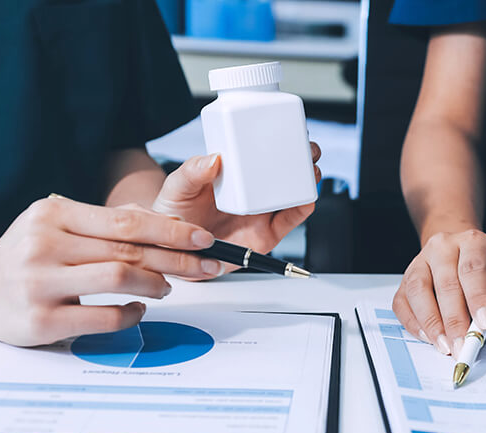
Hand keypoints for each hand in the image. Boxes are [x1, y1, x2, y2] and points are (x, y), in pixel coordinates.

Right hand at [0, 195, 217, 345]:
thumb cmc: (27, 256)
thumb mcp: (58, 226)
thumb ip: (108, 223)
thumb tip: (166, 223)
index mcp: (52, 215)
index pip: (127, 221)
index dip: (172, 231)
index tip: (202, 238)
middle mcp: (44, 245)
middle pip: (130, 250)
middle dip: (177, 259)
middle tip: (204, 265)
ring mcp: (41, 283)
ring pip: (120, 278)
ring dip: (155, 284)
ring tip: (166, 286)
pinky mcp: (42, 321)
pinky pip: (104, 318)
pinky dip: (132, 314)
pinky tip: (138, 309)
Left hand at [151, 143, 322, 275]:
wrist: (174, 253)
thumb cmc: (175, 216)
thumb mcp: (177, 188)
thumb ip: (192, 172)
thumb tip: (214, 158)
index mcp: (233, 174)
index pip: (260, 152)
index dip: (279, 139)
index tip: (289, 127)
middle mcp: (251, 192)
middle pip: (285, 170)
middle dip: (302, 157)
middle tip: (306, 148)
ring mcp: (261, 212)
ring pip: (293, 193)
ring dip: (307, 180)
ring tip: (311, 170)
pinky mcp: (267, 234)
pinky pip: (290, 221)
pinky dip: (302, 209)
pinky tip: (306, 199)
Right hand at [392, 230, 485, 355]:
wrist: (458, 253)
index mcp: (473, 243)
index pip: (474, 268)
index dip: (479, 297)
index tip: (485, 323)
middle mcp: (443, 248)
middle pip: (446, 283)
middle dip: (455, 320)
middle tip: (464, 345)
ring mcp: (419, 262)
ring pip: (419, 291)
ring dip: (432, 324)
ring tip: (445, 346)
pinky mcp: (405, 280)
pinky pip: (403, 303)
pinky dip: (414, 324)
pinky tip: (429, 338)